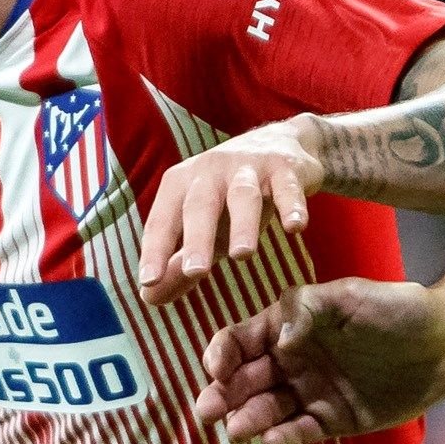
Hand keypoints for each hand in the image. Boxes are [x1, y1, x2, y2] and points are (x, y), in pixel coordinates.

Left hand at [136, 124, 323, 303]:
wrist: (280, 145)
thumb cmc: (229, 197)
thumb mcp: (203, 229)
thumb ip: (178, 264)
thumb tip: (149, 298)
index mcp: (181, 185)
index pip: (163, 221)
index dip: (155, 250)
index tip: (148, 281)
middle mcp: (210, 171)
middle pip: (200, 206)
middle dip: (197, 238)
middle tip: (195, 272)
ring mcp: (248, 167)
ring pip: (243, 195)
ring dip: (243, 224)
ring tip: (242, 255)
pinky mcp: (284, 168)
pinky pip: (288, 188)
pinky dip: (292, 206)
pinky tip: (296, 228)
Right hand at [192, 276, 444, 443]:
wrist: (444, 342)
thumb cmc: (396, 308)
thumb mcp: (349, 296)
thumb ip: (307, 310)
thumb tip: (277, 340)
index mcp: (289, 326)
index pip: (242, 339)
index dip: (223, 352)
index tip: (214, 367)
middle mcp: (293, 361)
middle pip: (247, 379)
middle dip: (224, 394)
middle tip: (207, 410)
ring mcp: (312, 392)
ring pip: (269, 409)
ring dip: (248, 419)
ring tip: (237, 430)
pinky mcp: (333, 420)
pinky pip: (301, 432)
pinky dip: (283, 439)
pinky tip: (270, 443)